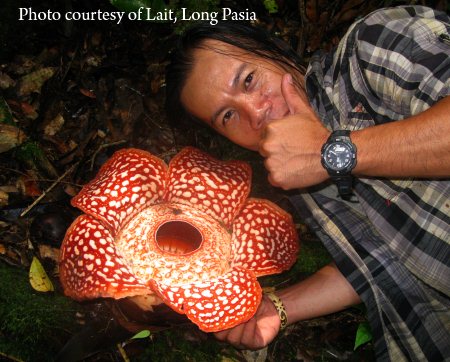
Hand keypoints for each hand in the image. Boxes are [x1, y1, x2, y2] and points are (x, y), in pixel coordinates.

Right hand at [213, 295, 280, 349]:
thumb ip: (232, 295)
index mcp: (225, 325)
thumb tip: (223, 286)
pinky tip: (252, 319)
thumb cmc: (253, 301)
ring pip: (233, 339)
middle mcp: (231, 335)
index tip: (217, 310)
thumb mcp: (242, 296)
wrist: (272, 307)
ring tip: (246, 314)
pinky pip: (247, 340)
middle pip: (220, 336)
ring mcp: (242, 341)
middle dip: (226, 324)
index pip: (213, 327)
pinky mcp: (254, 344)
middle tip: (233, 312)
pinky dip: (249, 328)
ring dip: (239, 326)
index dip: (213, 321)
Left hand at [259, 74, 329, 188]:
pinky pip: (274, 179)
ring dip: (280, 165)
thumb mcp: (303, 111)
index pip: (265, 137)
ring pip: (270, 166)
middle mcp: (267, 146)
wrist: (331, 154)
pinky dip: (283, 178)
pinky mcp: (277, 179)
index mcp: (270, 129)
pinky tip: (295, 171)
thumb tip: (285, 76)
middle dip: (277, 152)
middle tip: (294, 152)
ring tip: (296, 161)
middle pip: (266, 152)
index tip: (290, 142)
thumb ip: (290, 94)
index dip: (278, 140)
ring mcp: (271, 164)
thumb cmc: (316, 132)